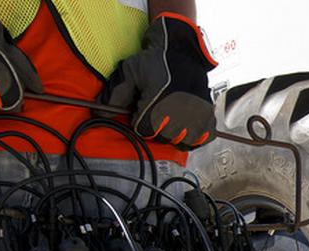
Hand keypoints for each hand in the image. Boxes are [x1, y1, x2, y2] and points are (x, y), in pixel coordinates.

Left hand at [102, 13, 217, 149]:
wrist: (181, 51)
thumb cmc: (154, 62)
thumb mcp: (129, 71)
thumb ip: (115, 94)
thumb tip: (100, 115)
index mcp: (160, 100)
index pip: (145, 131)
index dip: (139, 121)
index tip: (141, 109)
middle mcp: (180, 110)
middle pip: (162, 138)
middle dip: (155, 128)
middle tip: (156, 111)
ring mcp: (197, 115)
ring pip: (181, 142)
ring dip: (173, 134)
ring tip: (169, 118)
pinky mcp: (209, 116)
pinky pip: (201, 140)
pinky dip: (194, 137)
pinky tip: (186, 126)